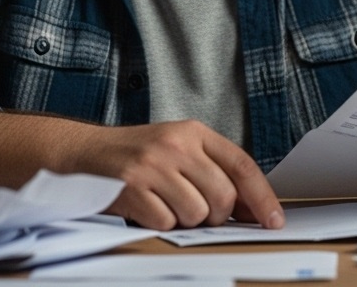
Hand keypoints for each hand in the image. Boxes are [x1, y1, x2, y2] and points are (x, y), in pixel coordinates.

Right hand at [69, 120, 284, 230]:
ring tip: (167, 206)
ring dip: (186, 220)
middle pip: (222, 196)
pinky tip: (147, 208)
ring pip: (197, 213)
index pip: (242, 165)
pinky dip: (160, 223)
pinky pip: (165, 222)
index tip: (274, 221)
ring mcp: (152, 165)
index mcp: (193, 132)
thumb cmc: (136, 156)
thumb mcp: (177, 150)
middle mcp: (175, 144)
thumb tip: (252, 209)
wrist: (83, 153)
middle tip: (200, 213)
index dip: (262, 197)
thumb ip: (213, 171)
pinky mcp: (131, 187)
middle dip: (218, 216)